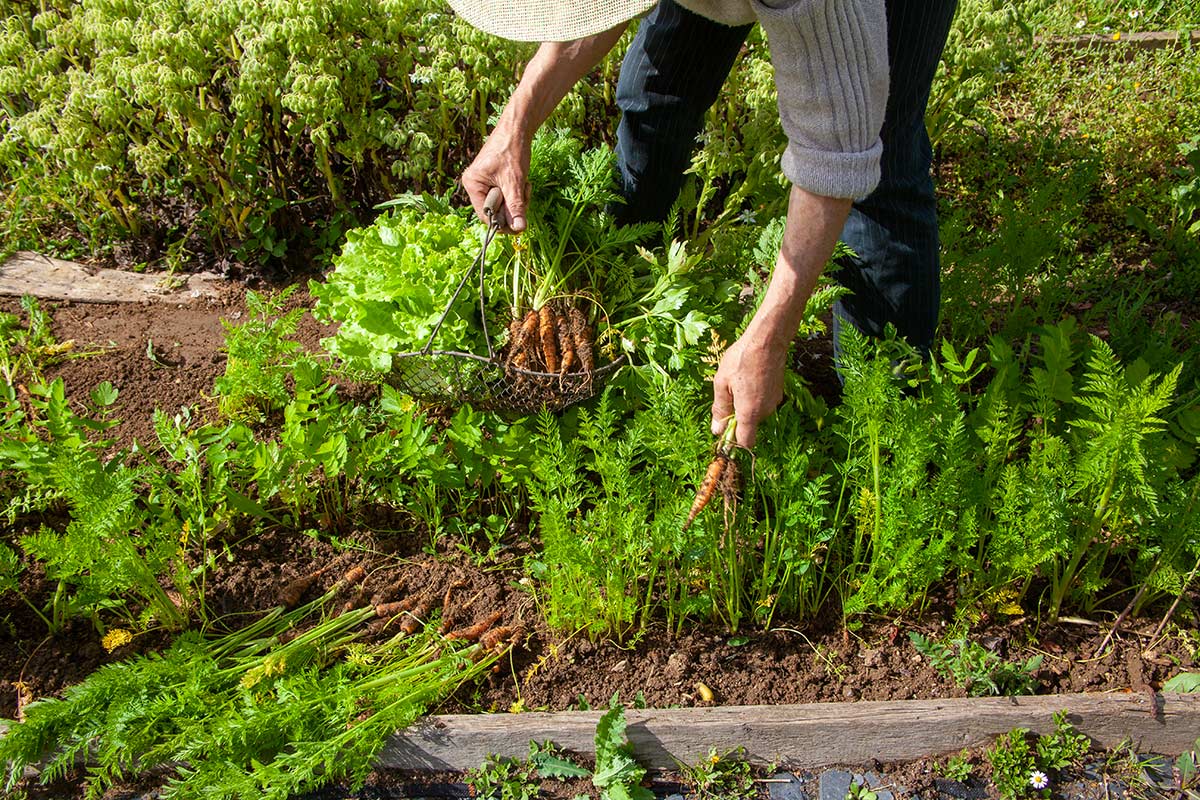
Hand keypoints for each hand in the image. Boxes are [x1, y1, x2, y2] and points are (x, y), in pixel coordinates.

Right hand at [462, 128, 530, 233]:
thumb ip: (516, 207)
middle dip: (513, 207)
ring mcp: (484, 183)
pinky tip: (523, 182)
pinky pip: (506, 197)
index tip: (520, 222)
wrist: (517, 128)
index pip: (486, 216)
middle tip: (524, 193)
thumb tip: (519, 229)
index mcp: (472, 184)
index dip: (503, 222)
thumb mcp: (515, 182)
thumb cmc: (512, 150)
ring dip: (517, 200)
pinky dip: (517, 193)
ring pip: (503, 206)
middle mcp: (475, 185)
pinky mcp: (494, 181)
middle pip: (495, 212)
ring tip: (524, 184)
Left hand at [710, 329, 788, 448]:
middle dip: (736, 418)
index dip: (734, 443)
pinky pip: (763, 403)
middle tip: (726, 395)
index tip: (724, 434)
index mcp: (749, 412)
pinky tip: (748, 378)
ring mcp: (774, 402)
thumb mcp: (721, 383)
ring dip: (744, 406)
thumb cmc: (741, 359)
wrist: (768, 340)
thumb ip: (720, 409)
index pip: (745, 443)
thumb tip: (717, 430)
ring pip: (755, 413)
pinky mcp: (778, 393)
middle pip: (748, 427)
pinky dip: (754, 397)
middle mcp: (765, 411)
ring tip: (737, 383)